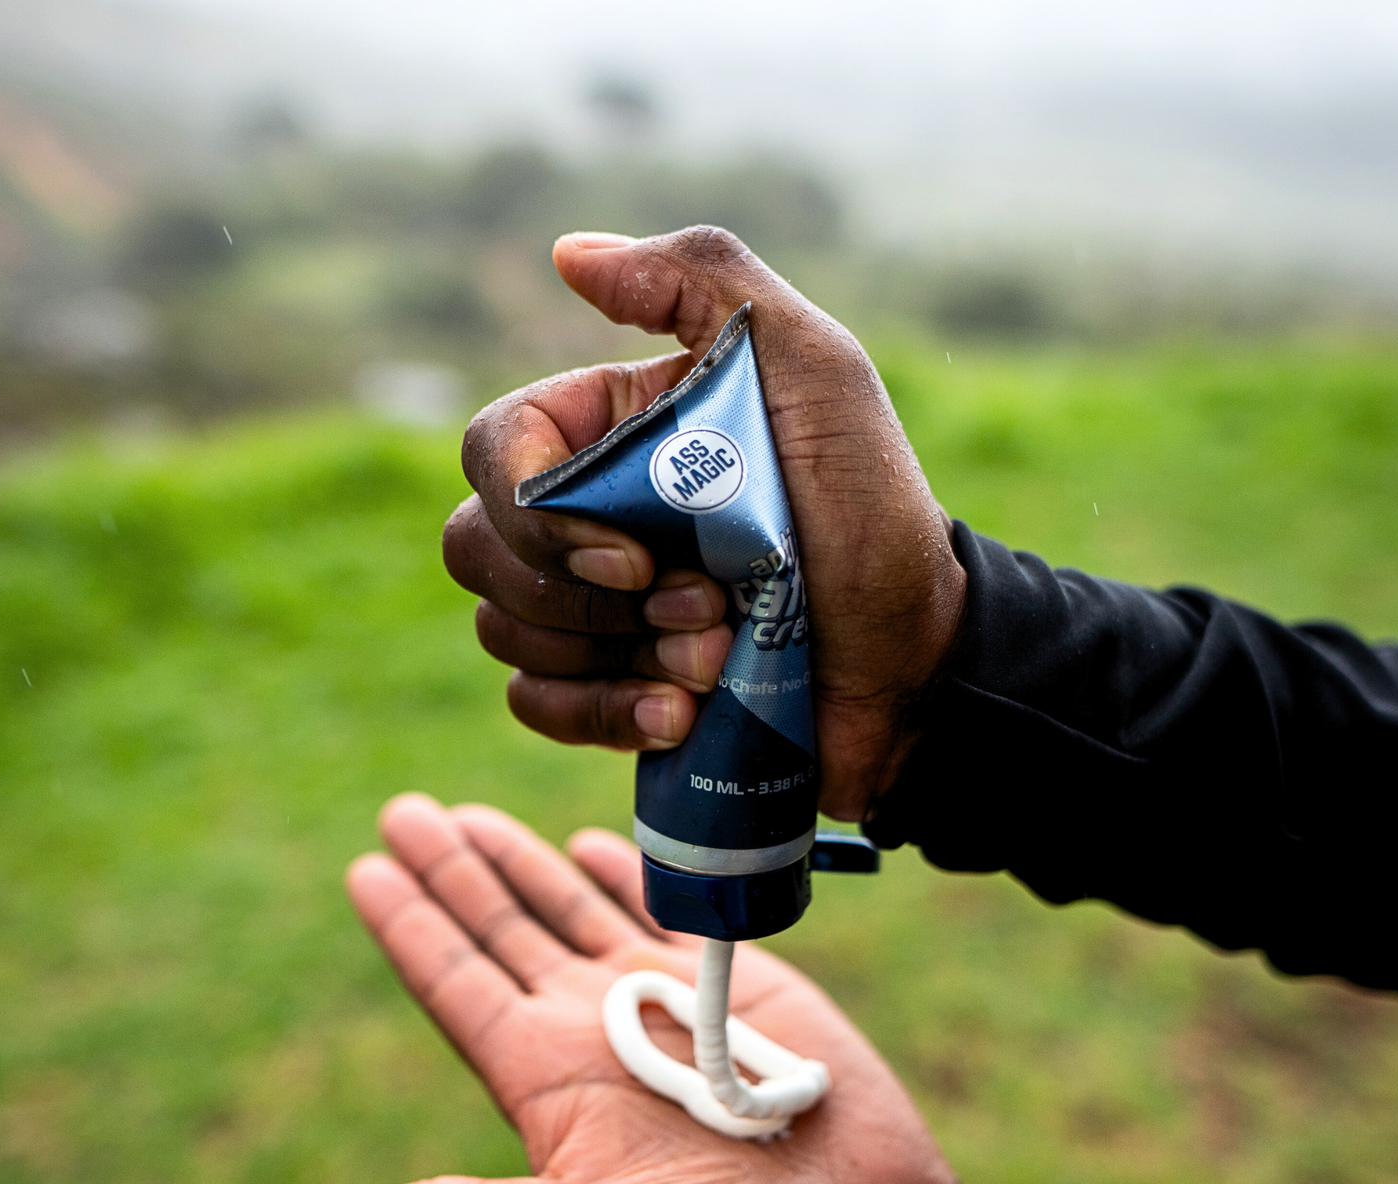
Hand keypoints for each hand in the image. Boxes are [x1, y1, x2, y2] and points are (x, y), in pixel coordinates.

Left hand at [314, 794, 960, 1183]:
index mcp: (544, 1080)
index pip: (457, 983)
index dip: (410, 926)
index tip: (363, 867)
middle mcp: (590, 1028)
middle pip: (502, 928)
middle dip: (454, 869)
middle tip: (403, 810)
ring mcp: (661, 998)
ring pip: (572, 907)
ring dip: (523, 859)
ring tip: (470, 815)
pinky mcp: (733, 979)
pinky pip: (663, 907)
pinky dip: (623, 870)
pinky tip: (587, 842)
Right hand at [446, 227, 966, 821]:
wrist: (916, 658)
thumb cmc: (873, 512)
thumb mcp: (815, 371)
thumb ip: (703, 281)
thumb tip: (569, 254)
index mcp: (615, 429)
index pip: (495, 450)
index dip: (537, 515)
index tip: (635, 555)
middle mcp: (587, 511)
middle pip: (481, 548)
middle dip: (592, 598)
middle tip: (709, 605)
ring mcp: (593, 605)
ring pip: (504, 629)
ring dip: (616, 657)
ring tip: (719, 653)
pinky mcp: (609, 685)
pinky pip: (537, 702)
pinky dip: (603, 715)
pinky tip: (682, 712)